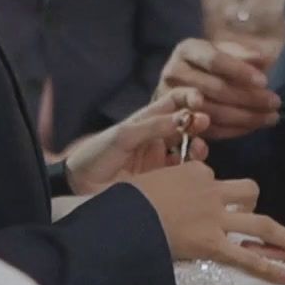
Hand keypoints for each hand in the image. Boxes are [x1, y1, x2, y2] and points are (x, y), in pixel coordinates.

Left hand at [63, 89, 210, 194]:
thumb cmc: (97, 154)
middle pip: (186, 125)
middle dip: (198, 122)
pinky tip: (190, 168)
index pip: (174, 102)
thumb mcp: (124, 134)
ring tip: (197, 148)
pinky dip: (192, 169)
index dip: (188, 98)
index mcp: (147, 120)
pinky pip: (184, 172)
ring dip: (198, 146)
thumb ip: (154, 125)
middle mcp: (157, 137)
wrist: (82, 186)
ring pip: (189, 148)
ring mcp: (160, 159)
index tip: (198, 101)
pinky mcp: (162, 180)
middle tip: (202, 123)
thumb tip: (185, 117)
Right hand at [127, 162, 284, 284]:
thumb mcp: (139, 184)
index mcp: (192, 172)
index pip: (211, 177)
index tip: (201, 204)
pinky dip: (268, 267)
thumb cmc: (122, 203)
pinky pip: (246, 256)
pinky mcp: (212, 242)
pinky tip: (284, 276)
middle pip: (245, 190)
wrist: (121, 216)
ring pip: (258, 221)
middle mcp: (210, 189)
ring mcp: (214, 216)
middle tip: (249, 218)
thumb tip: (145, 195)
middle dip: (251, 203)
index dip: (209, 192)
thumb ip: (152, 187)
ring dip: (280, 234)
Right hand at [157, 39, 280, 139]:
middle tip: (275, 102)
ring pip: (213, 112)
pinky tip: (255, 126)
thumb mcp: (226, 51)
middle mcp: (174, 73)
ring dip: (246, 117)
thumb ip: (243, 54)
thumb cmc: (212, 63)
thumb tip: (263, 59)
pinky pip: (210, 129)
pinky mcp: (179, 122)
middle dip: (249, 98)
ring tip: (271, 117)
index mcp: (187, 50)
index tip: (264, 81)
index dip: (240, 71)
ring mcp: (172, 100)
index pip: (214, 60)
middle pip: (215, 88)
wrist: (186, 82)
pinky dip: (236, 130)